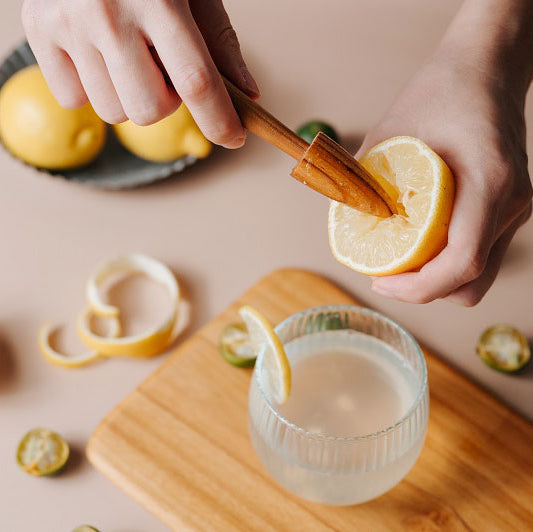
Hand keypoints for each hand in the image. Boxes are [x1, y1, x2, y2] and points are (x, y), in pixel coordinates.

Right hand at [21, 0, 258, 147]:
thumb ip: (218, 42)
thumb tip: (247, 96)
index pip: (197, 81)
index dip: (219, 120)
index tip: (234, 138)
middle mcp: (107, 12)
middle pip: (149, 111)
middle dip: (165, 102)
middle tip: (160, 66)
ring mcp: (67, 22)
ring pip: (113, 112)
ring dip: (128, 95)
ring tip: (126, 52)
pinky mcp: (36, 29)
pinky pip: (73, 100)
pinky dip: (90, 87)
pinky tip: (95, 52)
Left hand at [361, 47, 531, 305]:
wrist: (487, 67)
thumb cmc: (439, 91)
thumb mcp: (390, 133)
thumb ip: (366, 182)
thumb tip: (343, 224)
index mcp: (488, 180)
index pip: (462, 262)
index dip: (418, 288)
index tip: (380, 283)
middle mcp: (512, 201)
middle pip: (473, 283)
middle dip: (424, 292)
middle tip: (384, 278)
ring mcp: (516, 208)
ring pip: (481, 275)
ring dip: (437, 282)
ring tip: (397, 264)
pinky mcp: (510, 208)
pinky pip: (481, 254)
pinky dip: (448, 263)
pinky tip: (418, 246)